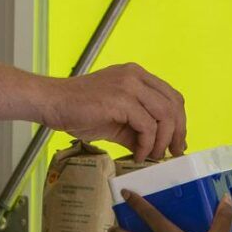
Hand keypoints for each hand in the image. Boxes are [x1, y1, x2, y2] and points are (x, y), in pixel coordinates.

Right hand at [48, 62, 185, 160]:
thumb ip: (138, 129)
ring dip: (161, 141)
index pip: (172, 97)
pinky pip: (147, 125)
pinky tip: (137, 154)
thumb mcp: (117, 121)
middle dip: (177, 133)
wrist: (52, 103)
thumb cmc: (79, 111)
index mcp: (137, 76)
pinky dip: (146, 144)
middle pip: (174, 104)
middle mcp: (136, 76)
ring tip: (151, 156)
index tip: (176, 143)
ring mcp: (129, 85)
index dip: (179, 122)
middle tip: (171, 154)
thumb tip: (156, 149)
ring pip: (164, 115)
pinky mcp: (120, 99)